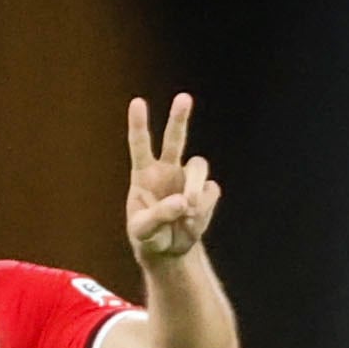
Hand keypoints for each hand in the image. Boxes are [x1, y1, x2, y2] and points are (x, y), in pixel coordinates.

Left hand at [126, 93, 220, 260]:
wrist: (168, 250)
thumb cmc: (148, 236)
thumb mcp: (143, 231)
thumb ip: (158, 215)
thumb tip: (183, 201)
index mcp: (144, 174)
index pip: (140, 145)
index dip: (139, 124)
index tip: (138, 102)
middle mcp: (167, 170)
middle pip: (175, 138)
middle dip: (179, 118)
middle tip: (184, 97)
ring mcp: (187, 180)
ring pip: (198, 166)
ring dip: (194, 186)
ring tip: (188, 210)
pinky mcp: (205, 193)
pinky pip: (210, 192)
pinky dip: (204, 209)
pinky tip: (192, 223)